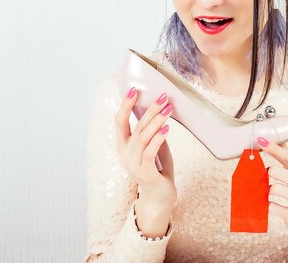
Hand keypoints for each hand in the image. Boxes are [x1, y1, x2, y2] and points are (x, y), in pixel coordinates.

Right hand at [114, 88, 176, 205]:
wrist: (160, 197)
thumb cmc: (158, 169)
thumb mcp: (154, 146)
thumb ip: (152, 131)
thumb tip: (158, 109)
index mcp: (123, 146)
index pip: (120, 121)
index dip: (125, 105)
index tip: (134, 90)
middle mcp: (125, 154)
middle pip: (136, 127)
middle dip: (150, 110)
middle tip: (163, 97)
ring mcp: (133, 164)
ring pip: (143, 137)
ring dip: (156, 121)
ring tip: (168, 109)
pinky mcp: (144, 173)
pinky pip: (150, 151)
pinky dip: (159, 138)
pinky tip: (167, 128)